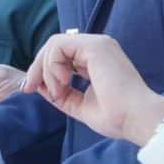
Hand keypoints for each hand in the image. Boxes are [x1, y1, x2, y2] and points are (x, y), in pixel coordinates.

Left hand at [25, 32, 163, 146]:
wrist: (135, 119)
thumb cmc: (116, 116)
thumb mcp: (79, 105)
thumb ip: (60, 94)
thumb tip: (38, 86)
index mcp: (96, 60)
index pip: (61, 56)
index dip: (43, 70)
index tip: (31, 90)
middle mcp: (97, 48)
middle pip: (55, 47)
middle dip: (37, 67)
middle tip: (29, 88)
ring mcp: (97, 44)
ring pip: (54, 44)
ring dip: (46, 69)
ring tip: (57, 91)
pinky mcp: (95, 46)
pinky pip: (59, 46)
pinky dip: (52, 65)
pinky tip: (63, 82)